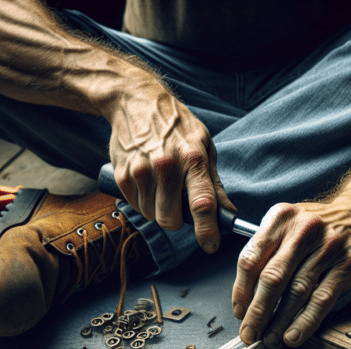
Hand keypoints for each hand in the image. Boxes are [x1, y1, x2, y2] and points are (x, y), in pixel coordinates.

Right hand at [107, 86, 233, 253]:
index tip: (210, 245)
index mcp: (193, 158)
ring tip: (163, 187)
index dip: (207, 231)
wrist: (136, 101)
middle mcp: (166, 165)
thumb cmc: (176, 125)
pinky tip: (148, 182)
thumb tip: (228, 213)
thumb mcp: (204, 146)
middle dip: (178, 221)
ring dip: (159, 211)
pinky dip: (143, 202)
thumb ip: (215, 183)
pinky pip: (135, 206)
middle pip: (171, 219)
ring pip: (152, 216)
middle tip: (181, 207)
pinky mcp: (122, 175)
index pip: (202, 205)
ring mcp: (141, 171)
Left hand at [232, 199, 350, 348]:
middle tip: (250, 332)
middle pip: (272, 278)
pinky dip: (305, 321)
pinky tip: (294, 334)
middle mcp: (303, 230)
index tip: (240, 311)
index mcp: (281, 219)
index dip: (241, 291)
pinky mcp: (347, 264)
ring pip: (296, 292)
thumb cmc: (321, 224)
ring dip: (280, 322)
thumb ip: (267, 251)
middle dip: (257, 312)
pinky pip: (321, 298)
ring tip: (271, 338)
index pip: (251, 259)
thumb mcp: (289, 224)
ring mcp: (328, 247)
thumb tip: (248, 296)